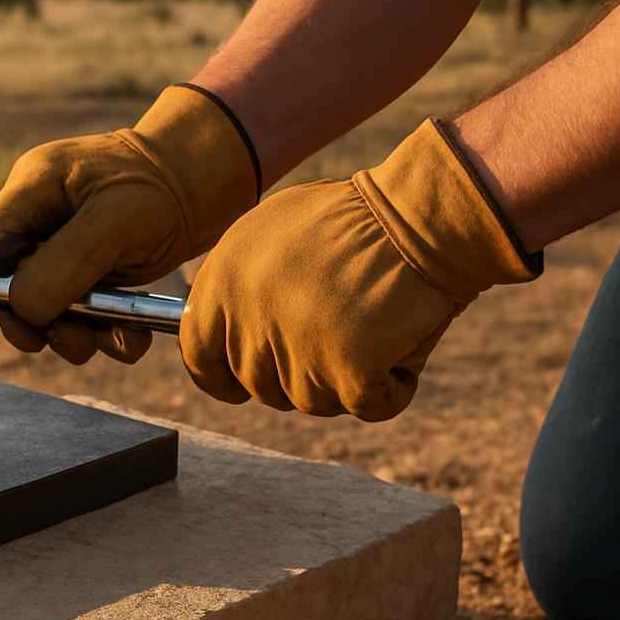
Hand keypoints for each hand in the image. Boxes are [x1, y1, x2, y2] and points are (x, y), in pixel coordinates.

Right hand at [0, 84, 258, 363]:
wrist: (212, 182)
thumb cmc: (164, 186)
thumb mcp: (114, 221)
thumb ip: (62, 263)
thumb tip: (22, 307)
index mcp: (35, 188)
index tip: (23, 314)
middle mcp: (45, 219)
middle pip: (13, 284)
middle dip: (40, 319)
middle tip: (68, 336)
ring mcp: (69, 248)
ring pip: (49, 308)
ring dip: (74, 335)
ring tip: (105, 337)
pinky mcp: (97, 274)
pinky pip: (87, 317)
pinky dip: (107, 336)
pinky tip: (130, 336)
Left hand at [181, 120, 539, 419]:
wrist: (420, 214)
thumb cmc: (355, 217)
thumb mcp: (272, 232)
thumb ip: (240, 283)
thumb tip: (224, 326)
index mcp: (222, 281)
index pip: (199, 355)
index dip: (220, 377)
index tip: (238, 387)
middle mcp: (248, 317)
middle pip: (261, 385)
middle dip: (297, 373)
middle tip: (338, 333)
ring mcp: (295, 348)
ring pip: (312, 401)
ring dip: (345, 378)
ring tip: (373, 322)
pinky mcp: (345, 371)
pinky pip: (366, 405)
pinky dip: (391, 387)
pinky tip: (402, 342)